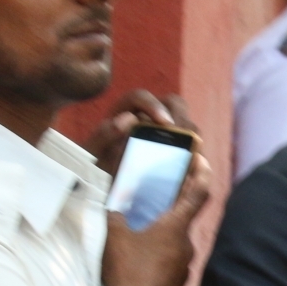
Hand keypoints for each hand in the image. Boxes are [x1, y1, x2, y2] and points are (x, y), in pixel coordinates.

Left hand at [84, 90, 199, 175]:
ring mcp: (165, 133)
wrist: (101, 188)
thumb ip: (102, 135)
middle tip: (186, 138)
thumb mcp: (91, 153)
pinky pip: (192, 148)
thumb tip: (128, 119)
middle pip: (173, 104)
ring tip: (192, 156)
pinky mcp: (176, 151)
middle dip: (182, 118)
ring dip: (192, 138)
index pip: (140, 98)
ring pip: (187, 125)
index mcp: (125, 111)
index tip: (165, 123)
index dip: (154, 106)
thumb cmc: (94, 167)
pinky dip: (195, 157)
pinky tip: (192, 169)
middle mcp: (148, 117)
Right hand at [101, 153, 212, 285]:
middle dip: (169, 206)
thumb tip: (115, 206)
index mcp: (176, 227)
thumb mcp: (114, 236)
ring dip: (160, 234)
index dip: (202, 172)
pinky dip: (158, 255)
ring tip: (138, 233)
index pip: (199, 193)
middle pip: (183, 217)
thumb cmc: (128, 271)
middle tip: (153, 197)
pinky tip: (139, 260)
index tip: (200, 159)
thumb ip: (116, 215)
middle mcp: (187, 244)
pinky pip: (170, 261)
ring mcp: (185, 265)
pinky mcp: (178, 282)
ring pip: (174, 241)